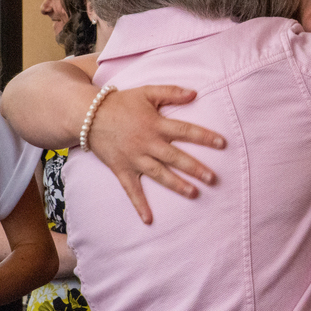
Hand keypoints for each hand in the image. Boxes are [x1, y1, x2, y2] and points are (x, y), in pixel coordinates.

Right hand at [88, 85, 225, 223]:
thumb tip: (195, 93)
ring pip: (159, 174)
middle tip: (213, 179)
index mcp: (155, 124)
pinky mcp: (122, 169)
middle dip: (195, 168)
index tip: (222, 144)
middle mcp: (147, 143)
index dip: (204, 137)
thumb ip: (171, 92)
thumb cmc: (121, 102)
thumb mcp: (147, 92)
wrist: (88, 115)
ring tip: (194, 193)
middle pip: (175, 157)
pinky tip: (148, 219)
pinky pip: (131, 189)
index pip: (185, 131)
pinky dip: (139, 205)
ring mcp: (134, 158)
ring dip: (176, 184)